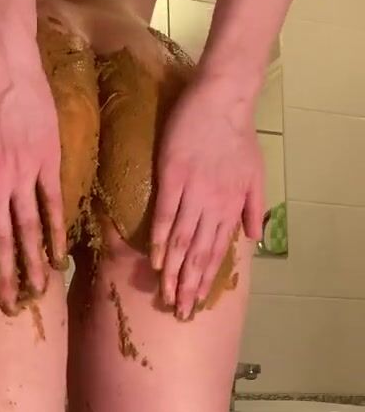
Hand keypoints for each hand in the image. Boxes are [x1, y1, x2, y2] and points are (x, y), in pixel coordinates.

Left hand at [0, 14, 65, 314]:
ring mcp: (24, 170)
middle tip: (8, 306)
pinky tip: (58, 251)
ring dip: (33, 262)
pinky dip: (55, 228)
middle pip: (0, 241)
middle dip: (4, 277)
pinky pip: (53, 201)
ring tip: (37, 291)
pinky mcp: (47, 156)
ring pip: (29, 227)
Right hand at [150, 73, 263, 318]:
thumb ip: (255, 207)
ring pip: (181, 240)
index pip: (217, 253)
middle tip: (178, 311)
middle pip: (199, 254)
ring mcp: (193, 192)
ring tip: (164, 294)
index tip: (195, 303)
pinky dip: (160, 239)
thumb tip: (252, 237)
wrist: (222, 100)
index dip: (205, 280)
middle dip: (188, 285)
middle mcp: (214, 205)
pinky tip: (154, 259)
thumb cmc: (239, 135)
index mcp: (232, 207)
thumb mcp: (257, 174)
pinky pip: (165, 215)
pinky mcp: (173, 177)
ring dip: (173, 271)